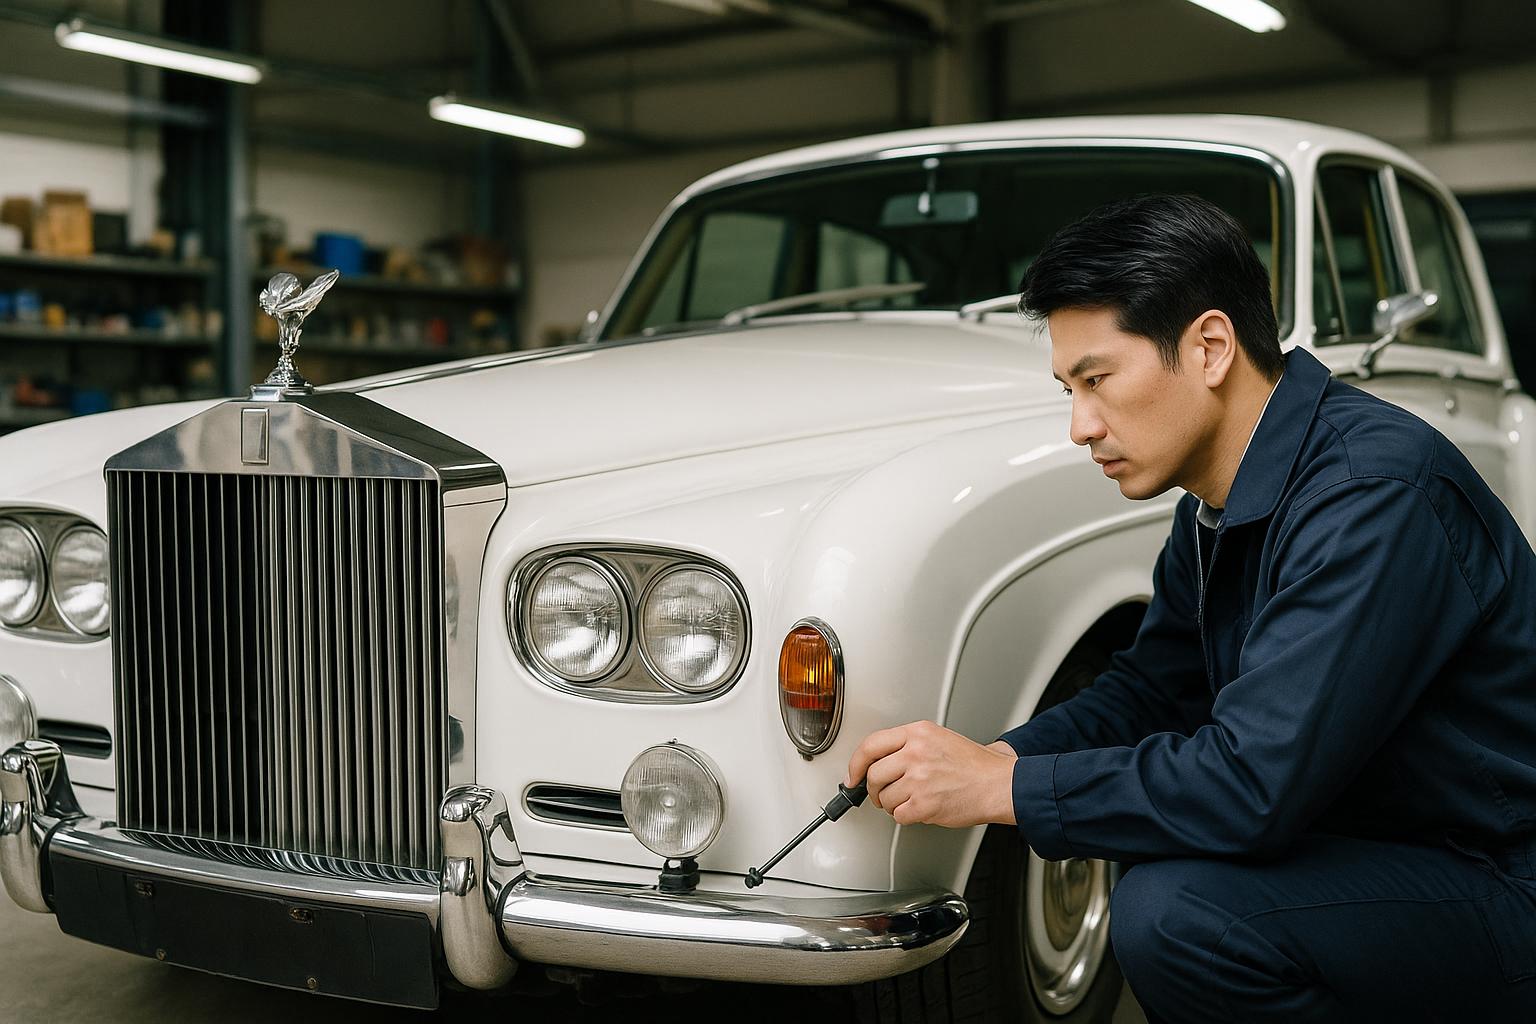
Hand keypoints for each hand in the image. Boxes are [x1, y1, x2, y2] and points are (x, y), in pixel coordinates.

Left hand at [845, 720, 1018, 827]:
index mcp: (918, 733)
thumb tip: (877, 761)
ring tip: (913, 800)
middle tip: (882, 794)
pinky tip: (922, 808)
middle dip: (875, 790)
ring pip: (885, 798)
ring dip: (893, 804)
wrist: (998, 784)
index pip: (871, 745)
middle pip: (873, 775)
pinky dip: (907, 816)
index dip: (856, 764)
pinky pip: (899, 815)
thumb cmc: (974, 765)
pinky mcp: (924, 804)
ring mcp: (919, 779)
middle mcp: (916, 753)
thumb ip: (908, 745)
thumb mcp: (939, 738)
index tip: (853, 775)